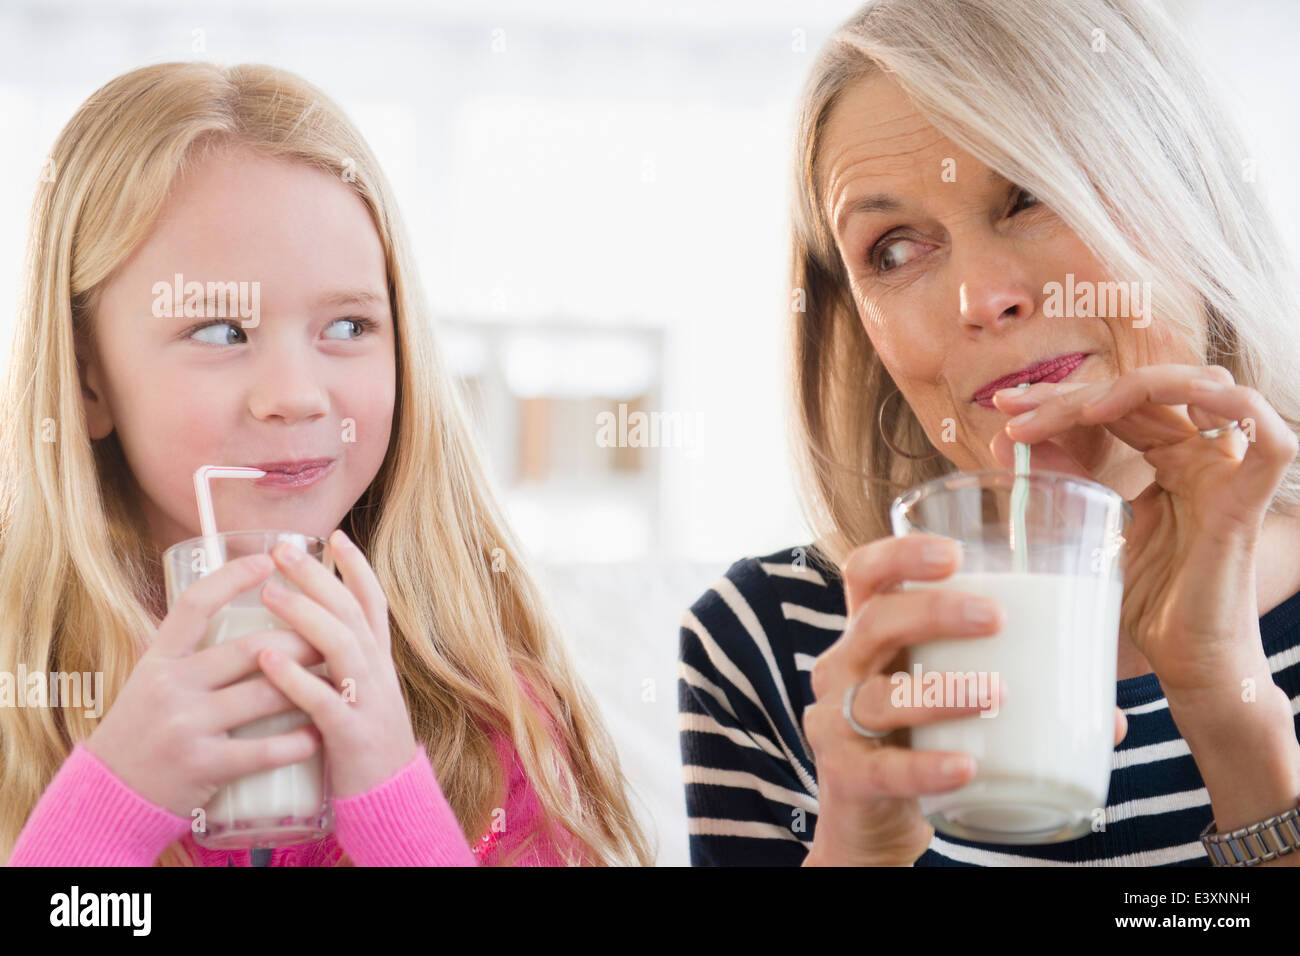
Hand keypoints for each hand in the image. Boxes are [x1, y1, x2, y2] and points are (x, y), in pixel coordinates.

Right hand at [85, 554, 326, 817]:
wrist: (108, 796)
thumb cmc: (141, 732)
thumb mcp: (150, 681)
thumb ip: (186, 650)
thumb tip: (228, 601)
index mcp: (158, 660)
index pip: (195, 604)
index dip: (233, 578)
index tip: (269, 560)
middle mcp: (169, 687)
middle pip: (249, 648)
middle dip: (302, 639)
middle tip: (333, 636)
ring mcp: (185, 727)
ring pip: (264, 696)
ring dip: (310, 688)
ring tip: (339, 681)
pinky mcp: (201, 767)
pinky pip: (263, 750)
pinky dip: (298, 742)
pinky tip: (318, 734)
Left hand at [258, 529, 417, 799]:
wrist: (390, 800)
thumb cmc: (363, 743)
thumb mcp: (362, 691)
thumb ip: (342, 660)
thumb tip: (308, 626)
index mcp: (379, 660)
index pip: (372, 601)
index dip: (356, 567)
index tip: (334, 535)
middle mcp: (377, 672)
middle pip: (351, 611)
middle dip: (318, 577)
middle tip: (282, 550)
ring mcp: (367, 701)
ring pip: (341, 646)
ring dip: (304, 615)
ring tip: (269, 593)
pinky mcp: (351, 735)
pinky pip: (324, 701)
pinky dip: (295, 678)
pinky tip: (268, 660)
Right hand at [802, 534, 1127, 866]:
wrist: (871, 818)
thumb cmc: (916, 739)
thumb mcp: (947, 698)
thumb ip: (1017, 690)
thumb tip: (1113, 715)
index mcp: (869, 635)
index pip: (866, 574)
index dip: (901, 555)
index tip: (955, 553)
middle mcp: (844, 668)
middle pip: (875, 620)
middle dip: (934, 612)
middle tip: (997, 618)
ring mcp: (836, 722)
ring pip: (880, 696)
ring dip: (941, 691)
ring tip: (997, 694)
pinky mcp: (845, 776)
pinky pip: (882, 769)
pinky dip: (925, 768)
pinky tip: (966, 767)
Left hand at [992, 363, 1299, 698]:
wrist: (1184, 666)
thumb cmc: (1145, 605)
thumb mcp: (1089, 531)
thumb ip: (1060, 481)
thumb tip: (1006, 438)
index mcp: (1168, 459)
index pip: (1116, 405)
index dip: (1060, 397)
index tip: (1004, 406)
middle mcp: (1201, 457)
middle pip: (1146, 393)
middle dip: (1076, 392)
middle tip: (1015, 408)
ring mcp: (1228, 475)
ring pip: (1203, 390)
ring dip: (1140, 387)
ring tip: (1083, 409)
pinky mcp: (1248, 503)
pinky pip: (1271, 441)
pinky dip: (1235, 406)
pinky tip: (1175, 401)